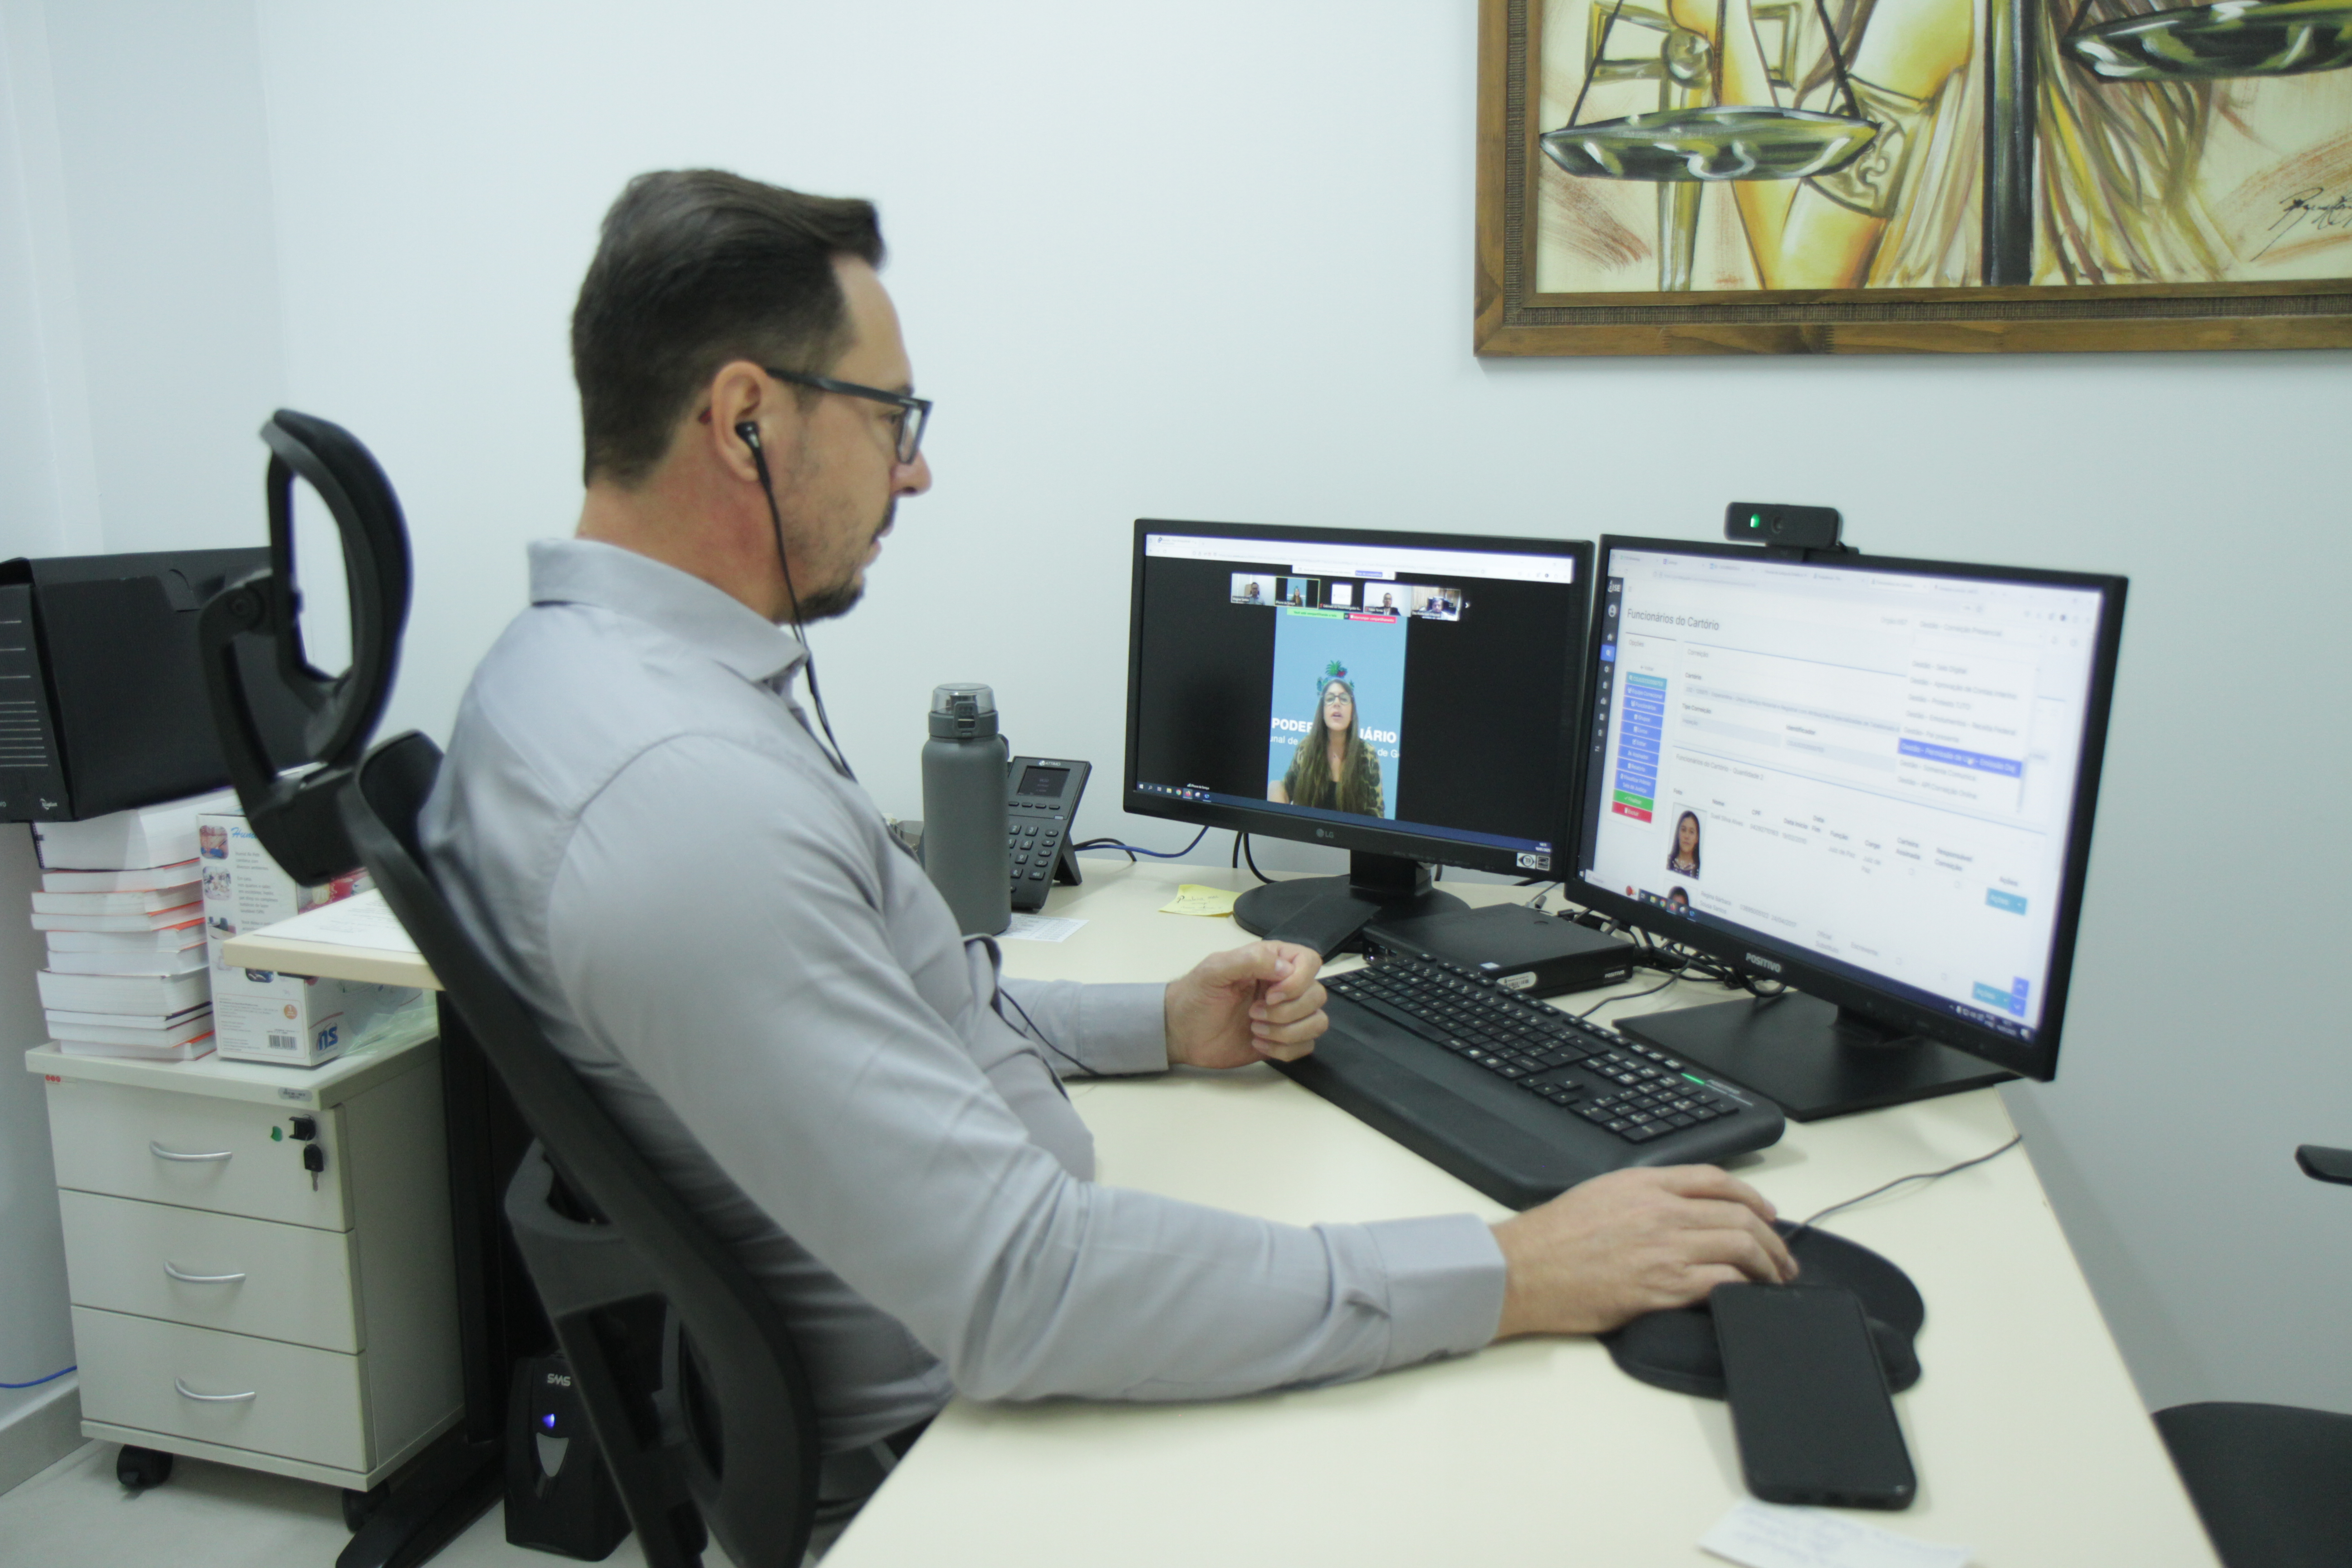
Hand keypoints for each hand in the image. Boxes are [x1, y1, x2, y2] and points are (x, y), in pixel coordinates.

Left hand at [1164, 941, 1327, 1068]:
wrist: (1182, 1033)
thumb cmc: (1195, 997)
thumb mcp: (1214, 970)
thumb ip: (1249, 961)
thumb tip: (1284, 968)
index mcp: (1271, 962)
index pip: (1310, 962)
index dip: (1298, 981)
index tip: (1271, 994)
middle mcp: (1284, 986)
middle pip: (1317, 995)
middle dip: (1287, 1011)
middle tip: (1253, 1014)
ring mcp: (1285, 1014)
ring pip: (1317, 1022)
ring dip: (1287, 1032)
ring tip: (1256, 1030)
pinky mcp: (1283, 1040)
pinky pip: (1306, 1046)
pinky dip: (1284, 1050)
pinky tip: (1258, 1045)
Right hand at [1490, 1166, 1795, 1337]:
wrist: (1525, 1270)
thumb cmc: (1553, 1237)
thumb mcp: (1601, 1193)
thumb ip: (1645, 1194)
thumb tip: (1683, 1209)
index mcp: (1645, 1183)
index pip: (1716, 1181)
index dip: (1752, 1197)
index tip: (1767, 1214)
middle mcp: (1661, 1211)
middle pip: (1739, 1216)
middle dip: (1773, 1239)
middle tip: (1783, 1257)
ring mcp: (1665, 1249)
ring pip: (1740, 1248)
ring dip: (1768, 1266)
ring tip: (1775, 1280)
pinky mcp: (1662, 1288)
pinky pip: (1722, 1283)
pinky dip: (1744, 1288)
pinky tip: (1748, 1296)